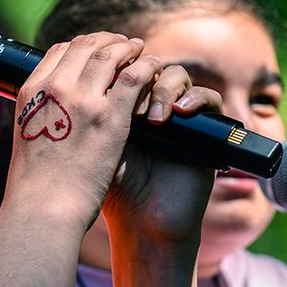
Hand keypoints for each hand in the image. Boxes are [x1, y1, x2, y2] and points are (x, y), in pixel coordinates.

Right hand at [6, 34, 218, 235]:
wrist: (44, 208)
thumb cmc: (35, 185)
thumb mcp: (27, 139)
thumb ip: (40, 119)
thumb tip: (51, 116)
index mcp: (31, 92)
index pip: (58, 52)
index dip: (80, 46)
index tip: (93, 50)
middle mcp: (56, 88)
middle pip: (85, 46)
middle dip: (106, 41)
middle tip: (122, 45)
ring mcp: (84, 100)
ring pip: (111, 54)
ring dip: (128, 48)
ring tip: (139, 51)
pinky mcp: (111, 116)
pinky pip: (135, 76)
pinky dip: (146, 66)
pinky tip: (154, 66)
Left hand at [101, 64, 221, 247]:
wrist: (140, 222)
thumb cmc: (111, 187)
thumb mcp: (95, 143)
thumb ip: (89, 109)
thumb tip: (78, 71)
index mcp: (122, 102)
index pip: (122, 64)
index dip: (116, 65)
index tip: (103, 86)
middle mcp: (151, 104)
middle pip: (148, 64)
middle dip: (137, 76)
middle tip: (125, 105)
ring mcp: (179, 115)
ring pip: (177, 75)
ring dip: (163, 90)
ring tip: (150, 119)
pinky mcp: (204, 130)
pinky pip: (209, 98)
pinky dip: (195, 98)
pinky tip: (179, 113)